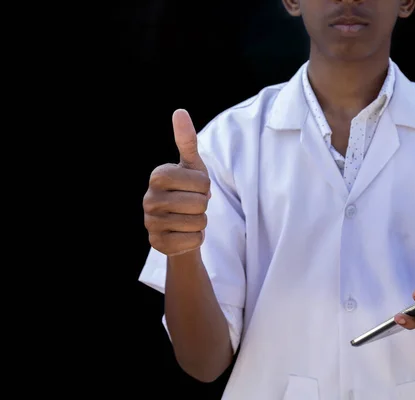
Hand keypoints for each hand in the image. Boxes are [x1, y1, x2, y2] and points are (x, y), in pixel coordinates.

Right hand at [143, 109, 210, 255]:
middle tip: (191, 205)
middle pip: (200, 204)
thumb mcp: (192, 165)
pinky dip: (196, 239)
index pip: (203, 183)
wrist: (179, 225)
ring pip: (197, 223)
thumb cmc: (188, 190)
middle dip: (203, 206)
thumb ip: (187, 140)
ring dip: (200, 222)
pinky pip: (193, 241)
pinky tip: (184, 234)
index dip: (206, 187)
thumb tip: (180, 111)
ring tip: (188, 218)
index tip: (194, 188)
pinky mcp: (157, 244)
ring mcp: (150, 223)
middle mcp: (149, 199)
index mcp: (158, 175)